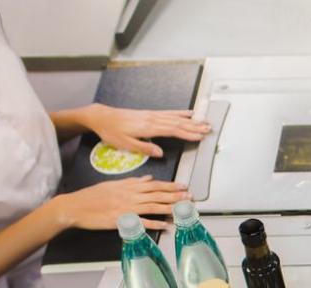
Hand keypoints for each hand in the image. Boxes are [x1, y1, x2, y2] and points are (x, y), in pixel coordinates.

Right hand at [50, 176, 189, 231]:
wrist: (75, 206)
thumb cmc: (92, 196)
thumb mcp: (113, 184)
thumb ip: (132, 182)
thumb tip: (148, 178)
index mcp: (128, 186)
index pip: (153, 185)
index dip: (170, 186)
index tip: (182, 186)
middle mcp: (129, 195)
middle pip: (156, 195)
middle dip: (175, 195)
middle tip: (189, 196)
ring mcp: (126, 208)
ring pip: (152, 206)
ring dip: (169, 207)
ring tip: (183, 208)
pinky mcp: (121, 220)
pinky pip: (140, 222)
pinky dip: (153, 223)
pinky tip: (165, 225)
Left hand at [83, 104, 209, 157]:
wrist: (102, 117)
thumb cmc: (111, 132)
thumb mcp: (125, 144)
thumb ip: (144, 148)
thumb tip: (160, 153)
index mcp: (148, 128)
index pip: (172, 130)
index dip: (187, 134)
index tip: (199, 136)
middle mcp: (152, 119)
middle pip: (177, 123)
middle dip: (194, 126)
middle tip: (208, 129)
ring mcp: (152, 115)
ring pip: (175, 117)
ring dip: (191, 120)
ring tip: (204, 122)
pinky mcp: (150, 113)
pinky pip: (168, 112)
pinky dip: (180, 113)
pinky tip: (188, 113)